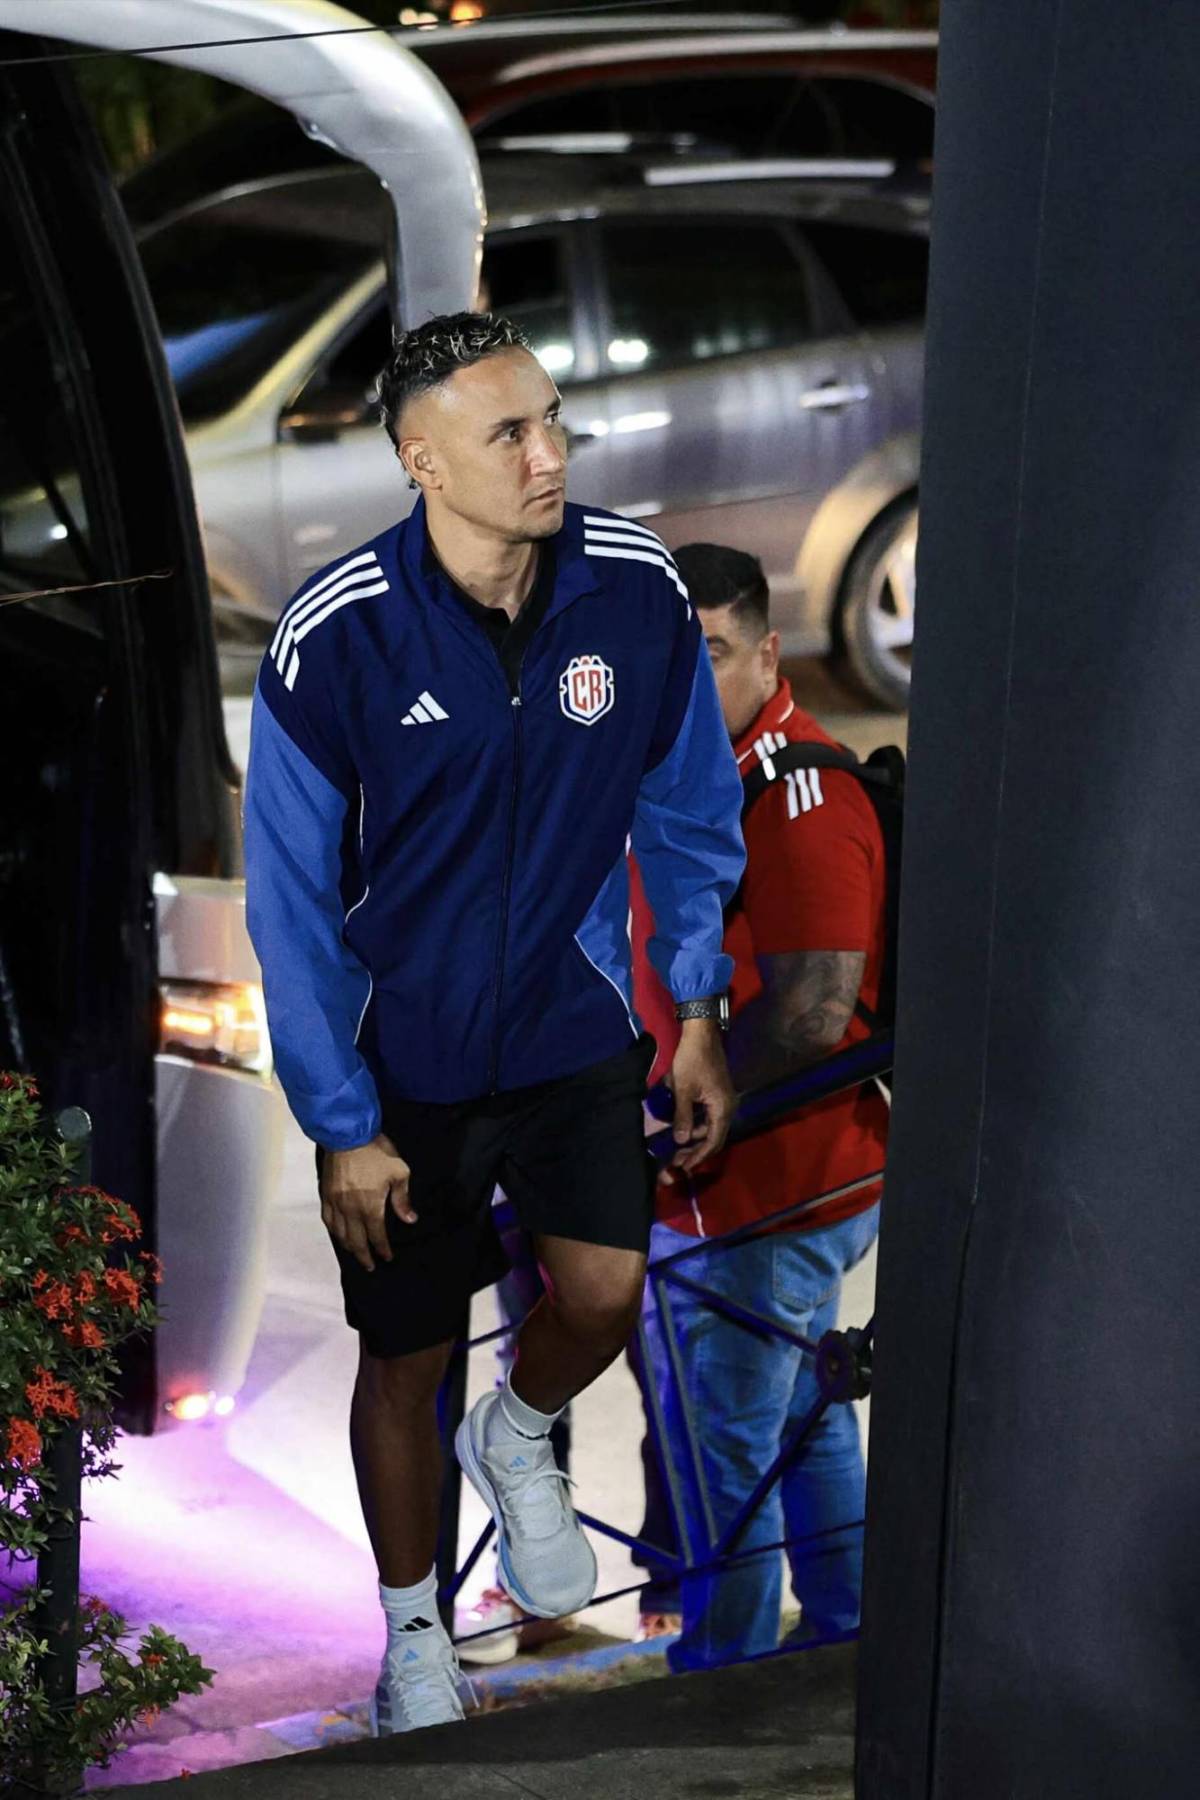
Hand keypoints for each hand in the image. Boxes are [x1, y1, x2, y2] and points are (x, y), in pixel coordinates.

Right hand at [319, 1132, 412, 1272]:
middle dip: (364, 1256)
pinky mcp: (325, 1194)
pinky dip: (333, 1231)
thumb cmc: (376, 1152)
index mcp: (370, 1206)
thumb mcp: (399, 1172)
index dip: (382, 1249)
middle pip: (356, 1241)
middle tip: (370, 1266)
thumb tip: (410, 1219)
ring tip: (355, 1252)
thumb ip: (402, 1199)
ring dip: (348, 1246)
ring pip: (339, 1233)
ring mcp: (335, 1203)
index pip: (376, 1236)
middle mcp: (350, 1210)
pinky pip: (327, 1219)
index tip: (387, 1258)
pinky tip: (337, 1234)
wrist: (347, 1134)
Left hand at [669, 1017, 735, 1171]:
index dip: (698, 1156)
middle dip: (696, 1150)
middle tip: (677, 1159)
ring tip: (677, 1145)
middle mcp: (728, 1107)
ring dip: (695, 1137)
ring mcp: (724, 1100)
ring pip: (710, 1127)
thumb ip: (682, 1117)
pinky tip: (682, 1126)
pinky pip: (708, 1116)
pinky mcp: (717, 1094)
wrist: (701, 1034)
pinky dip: (696, 1124)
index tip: (683, 1166)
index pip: (713, 1141)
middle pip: (714, 1137)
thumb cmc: (692, 1060)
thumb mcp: (682, 1090)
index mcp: (722, 1108)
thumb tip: (681, 1141)